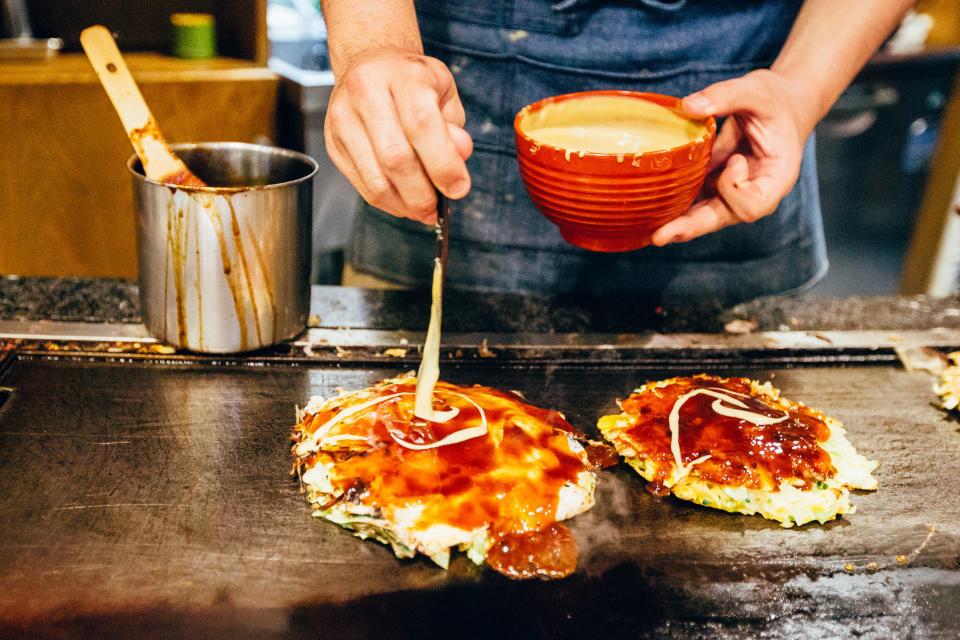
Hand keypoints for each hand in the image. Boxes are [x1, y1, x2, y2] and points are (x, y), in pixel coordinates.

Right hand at [323, 48, 473, 223]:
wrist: (371, 63)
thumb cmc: (413, 82)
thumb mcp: (444, 94)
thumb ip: (454, 130)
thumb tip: (458, 160)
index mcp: (403, 74)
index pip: (422, 125)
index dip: (443, 165)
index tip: (458, 188)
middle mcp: (366, 91)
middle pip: (396, 158)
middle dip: (422, 194)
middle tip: (437, 208)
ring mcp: (343, 118)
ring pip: (376, 180)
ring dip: (405, 205)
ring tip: (423, 209)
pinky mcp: (333, 142)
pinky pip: (363, 186)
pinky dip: (388, 202)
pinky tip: (403, 199)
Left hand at [651, 69, 814, 245]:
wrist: (779, 103)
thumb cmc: (776, 99)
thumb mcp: (757, 90)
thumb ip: (725, 96)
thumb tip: (687, 106)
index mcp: (777, 177)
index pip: (754, 203)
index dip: (736, 188)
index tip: (733, 160)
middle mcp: (755, 191)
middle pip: (723, 218)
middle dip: (692, 226)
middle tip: (661, 235)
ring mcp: (734, 191)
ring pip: (706, 214)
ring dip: (679, 222)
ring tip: (650, 233)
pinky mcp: (716, 184)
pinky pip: (696, 199)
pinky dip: (676, 203)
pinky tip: (651, 210)